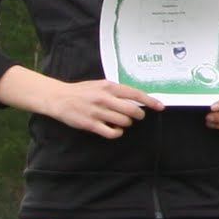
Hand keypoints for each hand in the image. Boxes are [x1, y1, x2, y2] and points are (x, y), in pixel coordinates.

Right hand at [46, 79, 163, 138]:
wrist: (58, 97)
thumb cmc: (81, 92)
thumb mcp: (99, 85)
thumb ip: (116, 91)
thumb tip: (136, 98)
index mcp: (108, 87)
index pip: (135, 94)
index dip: (150, 101)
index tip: (160, 106)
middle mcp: (104, 98)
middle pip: (132, 110)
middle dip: (138, 116)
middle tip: (135, 117)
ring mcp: (97, 112)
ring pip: (124, 122)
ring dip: (126, 124)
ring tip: (118, 121)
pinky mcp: (90, 124)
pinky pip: (112, 133)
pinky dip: (117, 133)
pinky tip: (113, 129)